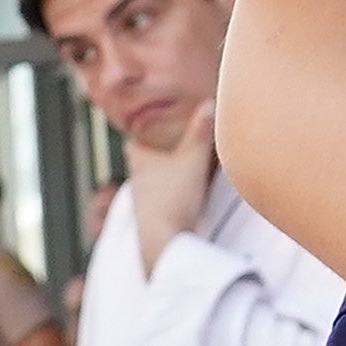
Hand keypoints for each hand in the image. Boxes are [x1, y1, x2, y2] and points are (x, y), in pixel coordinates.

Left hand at [127, 98, 216, 271]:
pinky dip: (171, 199)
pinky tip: (186, 202)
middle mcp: (139, 182)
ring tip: (183, 176)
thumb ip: (202, 132)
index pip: (134, 144)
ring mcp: (145, 204)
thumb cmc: (172, 200)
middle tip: (170, 150)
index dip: (141, 135)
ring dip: (164, 180)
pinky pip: (162, 204)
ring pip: (152, 185)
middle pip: (142, 165)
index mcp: (142, 162)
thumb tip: (211, 103)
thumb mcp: (193, 159)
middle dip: (155, 157)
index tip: (149, 129)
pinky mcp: (156, 221)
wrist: (165, 242)